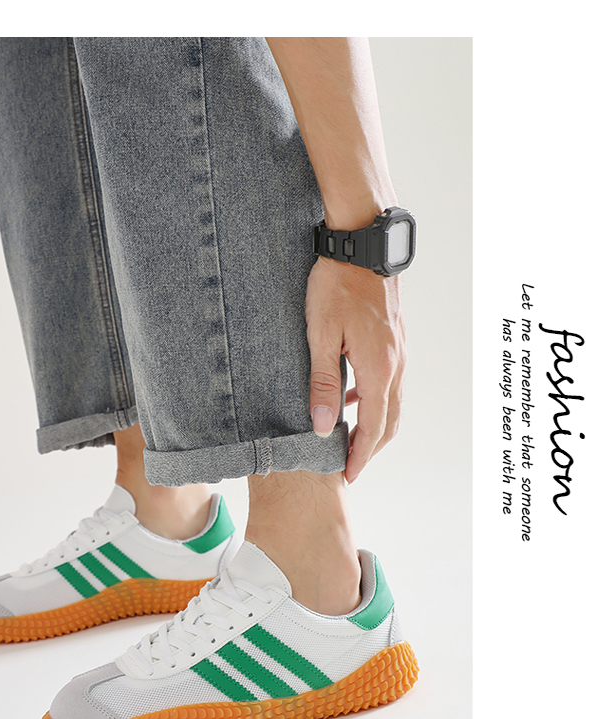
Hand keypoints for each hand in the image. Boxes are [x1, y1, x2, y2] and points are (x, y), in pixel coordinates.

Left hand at [306, 255, 405, 482]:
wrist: (362, 241)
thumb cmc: (336, 284)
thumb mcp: (320, 335)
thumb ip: (322, 383)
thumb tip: (323, 426)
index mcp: (378, 368)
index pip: (372, 427)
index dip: (361, 456)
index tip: (349, 477)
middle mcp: (396, 364)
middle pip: (389, 421)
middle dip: (372, 448)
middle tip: (351, 467)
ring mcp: (399, 351)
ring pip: (392, 402)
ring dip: (374, 425)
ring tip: (350, 439)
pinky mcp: (395, 339)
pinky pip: (390, 381)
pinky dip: (374, 400)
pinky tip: (351, 396)